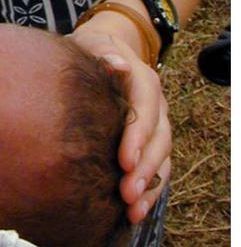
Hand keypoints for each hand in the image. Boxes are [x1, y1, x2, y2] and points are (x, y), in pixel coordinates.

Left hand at [70, 21, 170, 223]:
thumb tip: (117, 65)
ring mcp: (157, 125)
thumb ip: (103, 53)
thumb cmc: (92, 49)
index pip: (145, 108)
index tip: (124, 160)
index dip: (138, 135)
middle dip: (145, 168)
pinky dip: (150, 190)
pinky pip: (159, 168)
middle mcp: (156, 105)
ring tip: (132, 209)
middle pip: (159, 139)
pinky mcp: (152, 142)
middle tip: (126, 193)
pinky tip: (136, 211)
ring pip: (163, 157)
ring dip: (149, 185)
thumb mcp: (94, 43)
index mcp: (144, 80)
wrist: (104, 51)